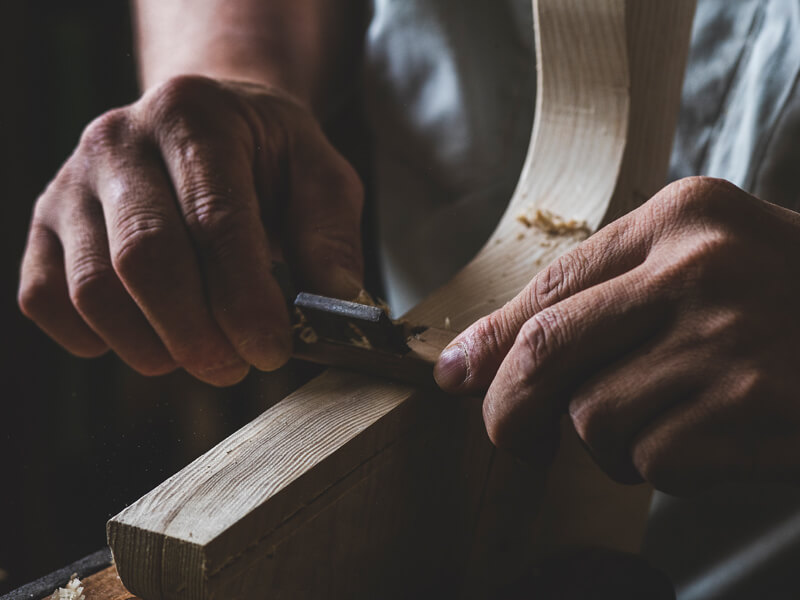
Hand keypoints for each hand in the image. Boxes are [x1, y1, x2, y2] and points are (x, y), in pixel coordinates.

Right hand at [18, 75, 363, 385]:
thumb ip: (332, 236)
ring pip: (92, 288)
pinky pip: (44, 297)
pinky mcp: (44, 221)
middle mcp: (119, 140)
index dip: (243, 297)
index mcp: (196, 117)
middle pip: (144, 259)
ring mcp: (71, 182)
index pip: (214, 220)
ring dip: (151, 345)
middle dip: (196, 333)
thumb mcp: (320, 174)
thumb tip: (337, 306)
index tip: (271, 350)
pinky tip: (146, 338)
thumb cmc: (267, 157)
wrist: (203, 122)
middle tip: (236, 368)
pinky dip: (94, 338)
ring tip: (203, 355)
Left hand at [435, 177, 799, 494]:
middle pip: (545, 350)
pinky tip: (719, 442)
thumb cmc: (791, 308)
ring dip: (613, 442)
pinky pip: (653, 459)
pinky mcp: (749, 409)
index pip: (551, 285)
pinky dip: (669, 466)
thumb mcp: (706, 268)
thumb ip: (606, 299)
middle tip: (509, 437)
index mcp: (682, 217)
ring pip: (591, 417)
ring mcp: (727, 339)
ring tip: (674, 423)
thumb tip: (480, 358)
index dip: (489, 337)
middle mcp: (699, 267)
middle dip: (508, 407)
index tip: (455, 374)